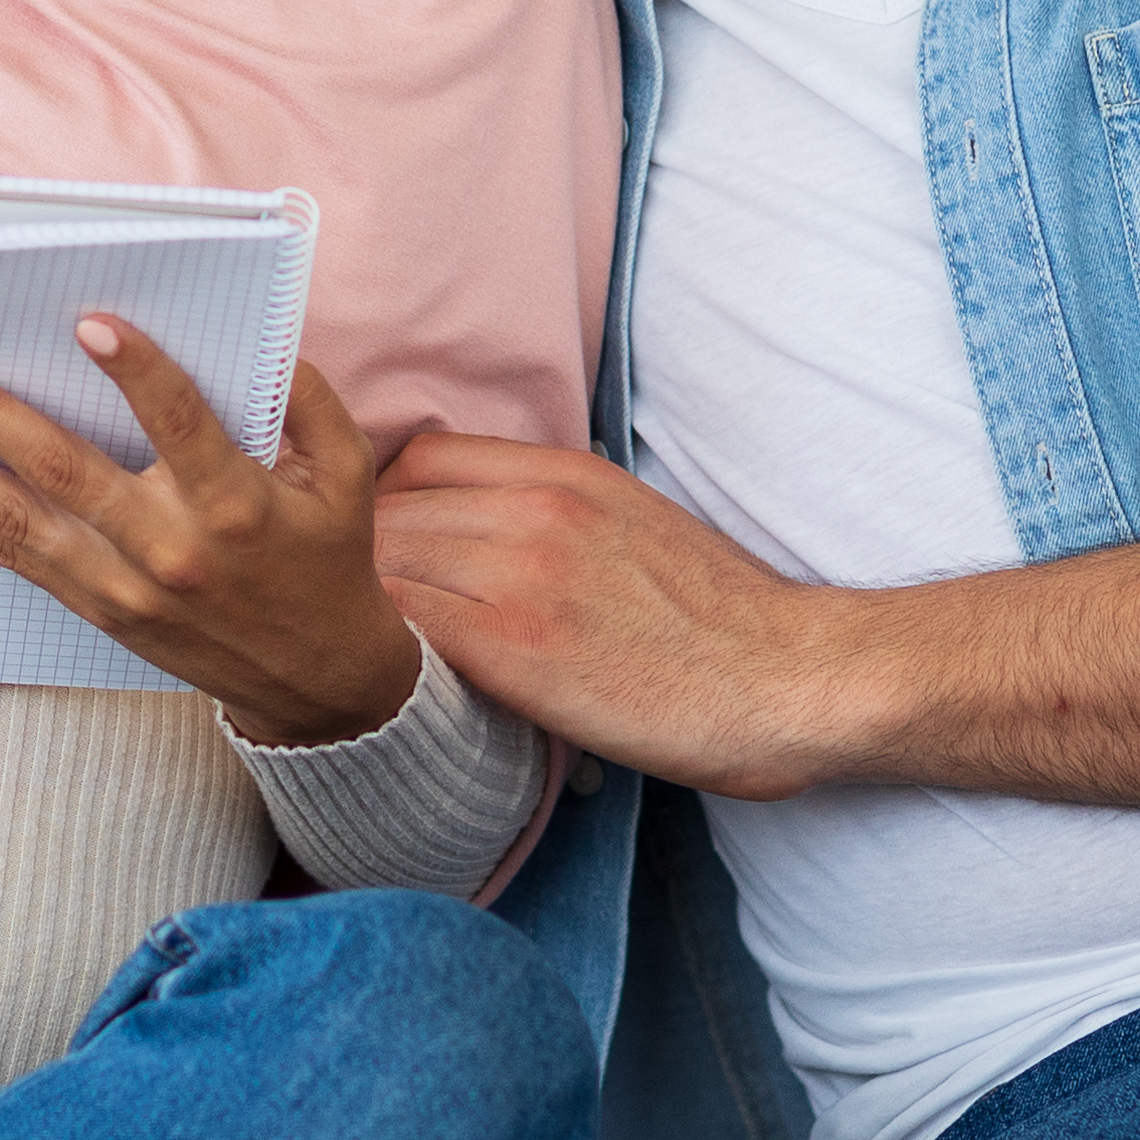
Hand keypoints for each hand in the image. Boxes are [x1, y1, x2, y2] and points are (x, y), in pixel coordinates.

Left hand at [0, 324, 424, 746]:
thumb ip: (308, 401)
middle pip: (66, 472)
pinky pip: (16, 560)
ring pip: (20, 521)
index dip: (138, 373)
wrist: (314, 679)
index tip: (89, 323)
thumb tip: (263, 339)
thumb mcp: (345, 476)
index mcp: (236, 505)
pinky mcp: (98, 609)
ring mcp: (124, 585)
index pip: (181, 425)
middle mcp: (170, 547)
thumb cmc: (329, 560)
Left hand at [371, 435, 862, 797]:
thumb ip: (558, 514)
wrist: (788, 676)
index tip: (385, 552)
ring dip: (359, 609)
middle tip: (352, 616)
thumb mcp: (637, 523)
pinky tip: (387, 682)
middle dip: (357, 561)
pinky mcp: (517, 650)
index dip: (387, 505)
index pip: (421, 458)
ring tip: (359, 654)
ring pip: (383, 566)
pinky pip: (406, 628)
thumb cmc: (725, 619)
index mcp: (566, 475)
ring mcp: (523, 576)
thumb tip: (488, 533)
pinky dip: (383, 650)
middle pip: (387, 512)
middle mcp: (536, 511)